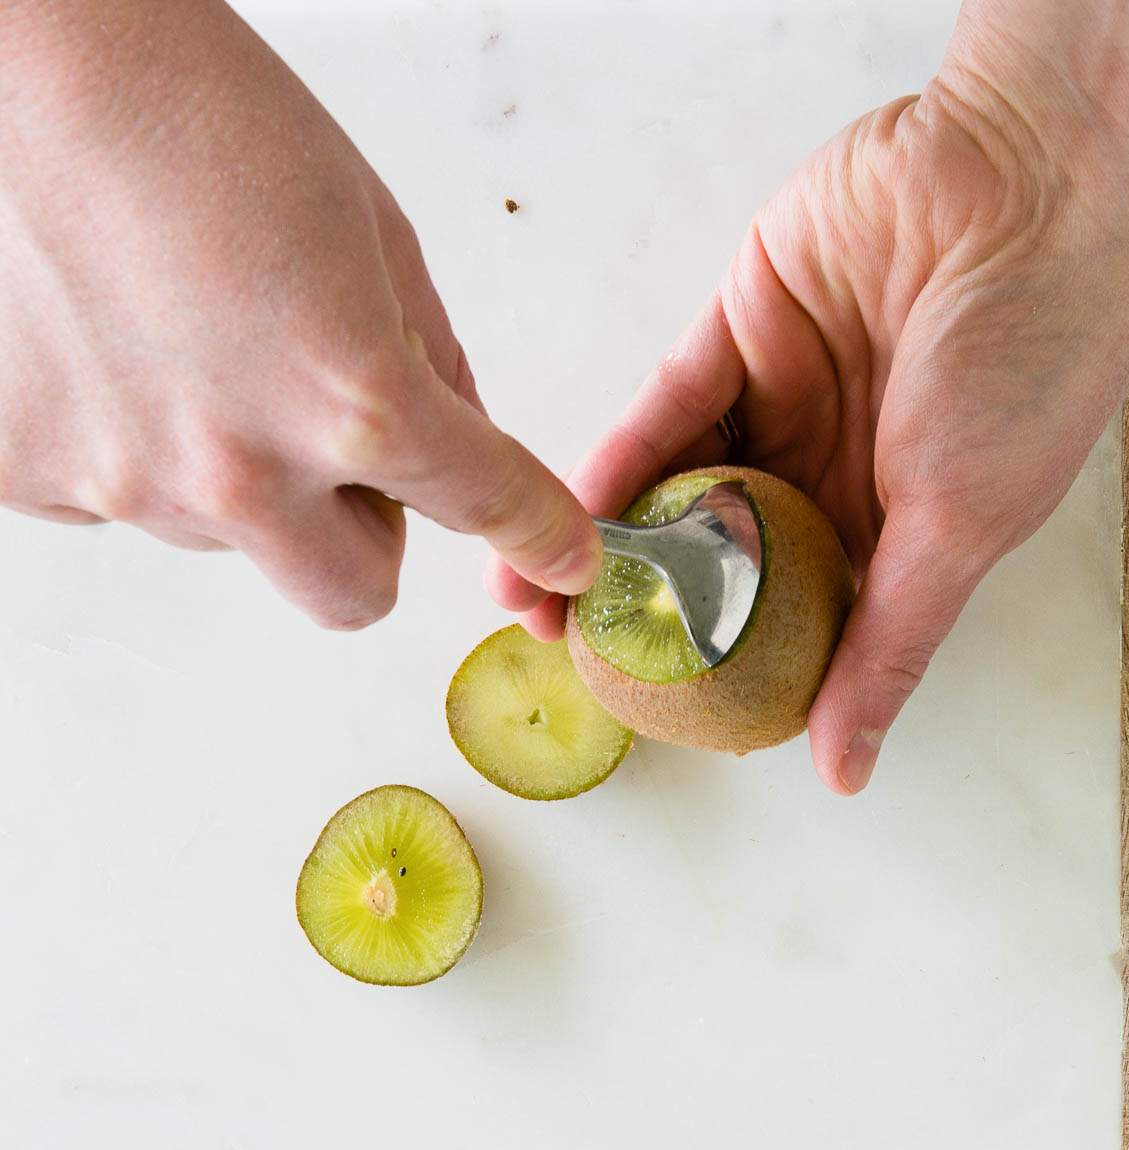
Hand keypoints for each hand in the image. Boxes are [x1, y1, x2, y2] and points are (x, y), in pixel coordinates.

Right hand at [0, 0, 600, 628]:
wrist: (23, 60)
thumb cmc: (208, 114)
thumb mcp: (375, 235)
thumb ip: (431, 364)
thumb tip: (457, 446)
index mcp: (350, 400)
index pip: (480, 503)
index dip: (537, 534)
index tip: (559, 560)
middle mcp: (236, 473)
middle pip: (352, 594)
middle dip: (368, 534)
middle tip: (349, 450)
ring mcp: (122, 486)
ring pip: (237, 539)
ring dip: (251, 477)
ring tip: (209, 348)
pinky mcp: (23, 474)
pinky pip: (126, 500)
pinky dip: (147, 451)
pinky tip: (129, 354)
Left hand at [488, 0, 1128, 790]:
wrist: (1034, 183)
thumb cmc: (1029, 368)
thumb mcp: (959, 529)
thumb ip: (886, 646)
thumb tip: (844, 770)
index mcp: (890, 531)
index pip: (784, 617)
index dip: (710, 662)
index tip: (641, 702)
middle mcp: (830, 472)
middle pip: (712, 555)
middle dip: (635, 603)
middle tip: (558, 652)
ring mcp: (784, 398)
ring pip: (676, 481)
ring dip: (605, 533)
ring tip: (528, 592)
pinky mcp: (744, 327)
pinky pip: (672, 403)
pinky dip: (626, 452)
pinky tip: (574, 504)